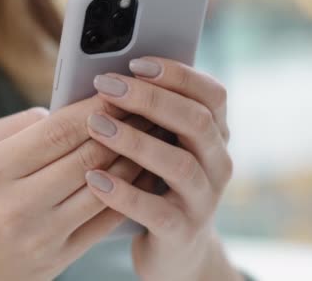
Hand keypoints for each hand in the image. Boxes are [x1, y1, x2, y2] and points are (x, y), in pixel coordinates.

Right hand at [0, 98, 148, 280]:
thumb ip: (17, 126)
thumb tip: (64, 112)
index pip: (59, 130)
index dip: (96, 107)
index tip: (121, 90)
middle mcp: (17, 202)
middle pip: (87, 156)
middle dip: (124, 127)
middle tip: (148, 107)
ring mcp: (40, 234)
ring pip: (104, 187)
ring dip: (134, 158)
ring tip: (154, 136)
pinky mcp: (57, 258)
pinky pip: (104, 220)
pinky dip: (129, 193)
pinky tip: (143, 174)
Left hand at [83, 57, 241, 280]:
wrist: (176, 248)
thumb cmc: (157, 182)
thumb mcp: (161, 145)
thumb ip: (147, 116)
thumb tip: (104, 77)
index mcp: (215, 134)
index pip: (211, 94)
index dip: (176, 74)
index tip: (135, 63)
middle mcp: (217, 163)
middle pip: (196, 121)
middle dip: (149, 99)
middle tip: (106, 86)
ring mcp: (204, 200)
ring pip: (179, 164)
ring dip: (134, 140)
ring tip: (96, 126)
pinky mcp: (182, 232)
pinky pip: (156, 211)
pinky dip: (124, 193)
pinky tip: (94, 178)